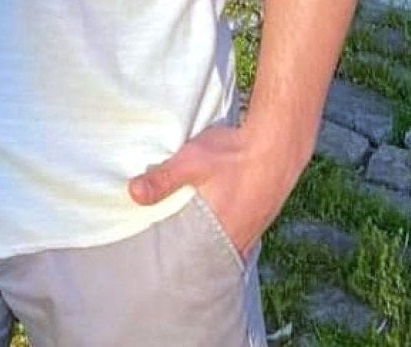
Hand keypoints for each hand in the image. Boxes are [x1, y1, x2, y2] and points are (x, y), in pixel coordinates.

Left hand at [128, 119, 308, 255]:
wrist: (277, 140)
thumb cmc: (234, 152)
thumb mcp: (192, 161)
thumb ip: (163, 179)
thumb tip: (133, 194)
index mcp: (222, 232)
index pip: (201, 262)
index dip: (186, 267)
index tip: (171, 270)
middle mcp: (242, 237)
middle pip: (217, 256)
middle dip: (199, 257)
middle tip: (181, 257)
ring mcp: (257, 227)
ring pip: (232, 245)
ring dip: (215, 243)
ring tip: (198, 241)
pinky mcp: (265, 213)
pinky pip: (245, 233)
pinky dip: (231, 232)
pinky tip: (224, 221)